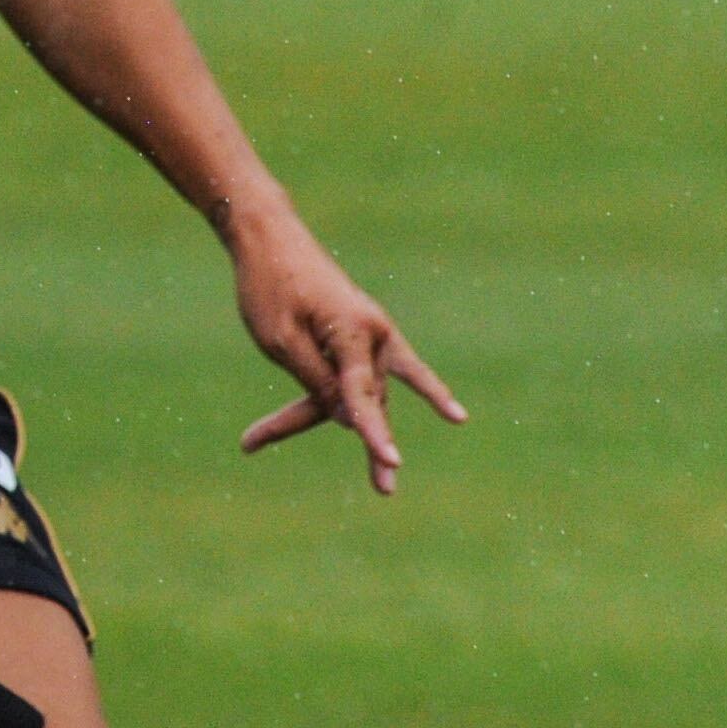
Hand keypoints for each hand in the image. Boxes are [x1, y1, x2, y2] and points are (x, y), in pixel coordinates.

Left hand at [225, 201, 466, 493]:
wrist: (271, 238)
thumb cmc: (269, 287)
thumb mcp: (280, 341)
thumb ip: (319, 381)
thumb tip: (352, 419)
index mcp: (350, 331)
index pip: (361, 393)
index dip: (372, 430)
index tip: (391, 460)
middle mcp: (373, 333)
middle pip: (358, 399)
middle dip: (342, 431)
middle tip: (384, 489)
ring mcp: (375, 333)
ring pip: (365, 392)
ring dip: (343, 419)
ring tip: (384, 483)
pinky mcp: (368, 334)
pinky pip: (400, 370)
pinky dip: (426, 390)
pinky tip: (457, 416)